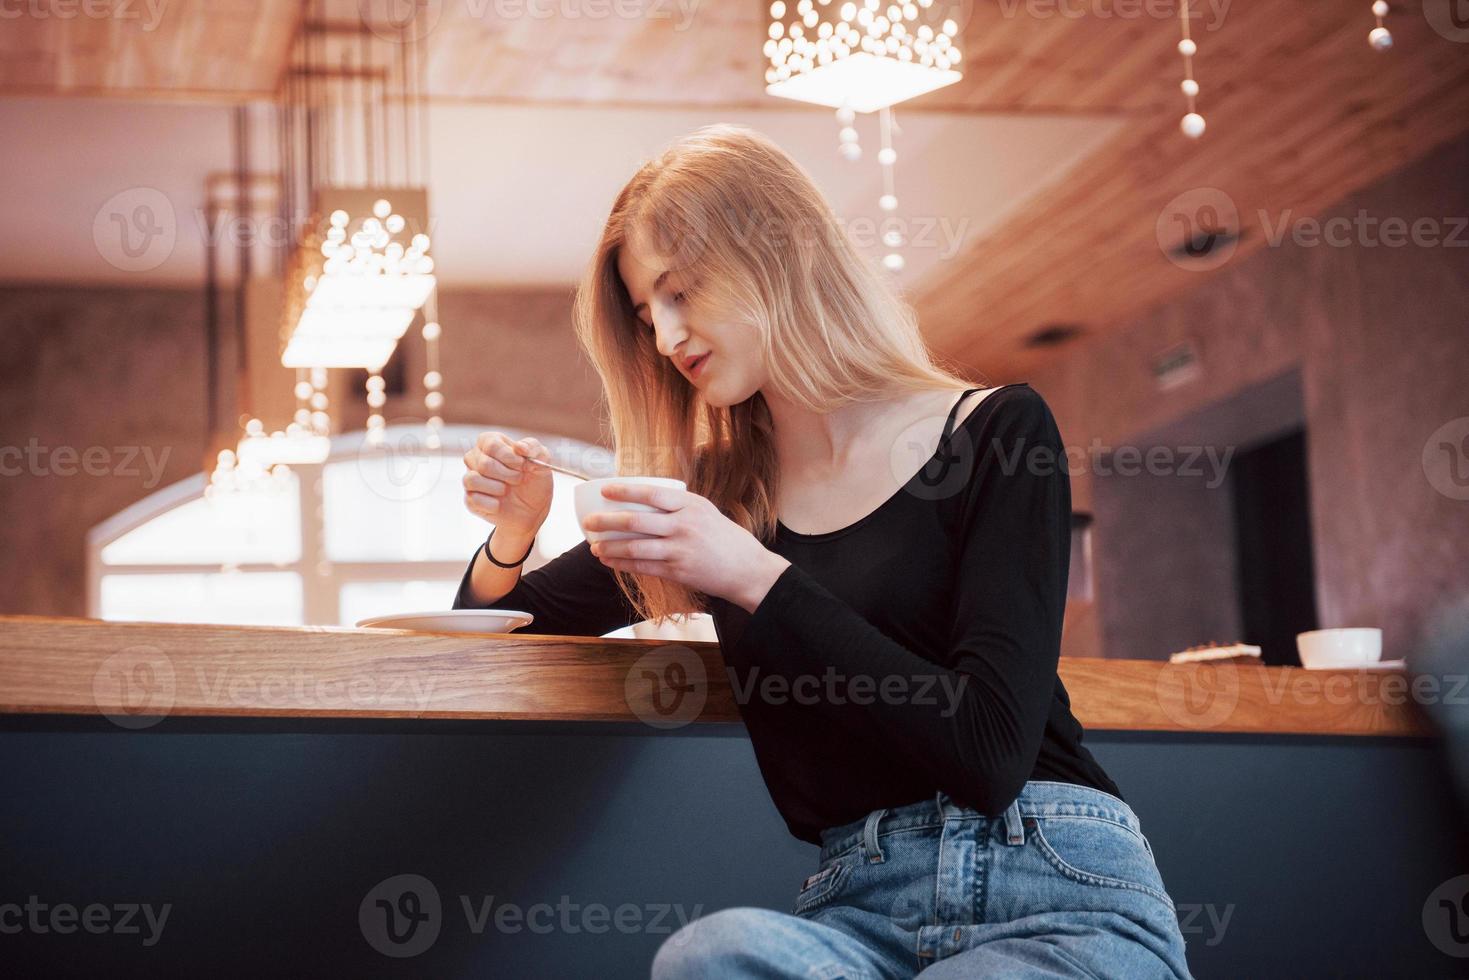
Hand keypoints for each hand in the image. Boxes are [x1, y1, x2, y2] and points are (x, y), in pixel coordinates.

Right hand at [462, 432, 553, 538]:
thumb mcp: (542, 460)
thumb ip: (533, 447)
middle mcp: (476, 457)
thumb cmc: (534, 480)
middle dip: (508, 475)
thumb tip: (519, 447)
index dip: (509, 457)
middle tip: (518, 480)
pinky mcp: (470, 499)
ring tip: (507, 490)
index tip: (522, 466)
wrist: (533, 509)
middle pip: (484, 464)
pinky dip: (492, 504)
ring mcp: (471, 478)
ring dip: (497, 488)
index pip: (491, 444)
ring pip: (473, 479)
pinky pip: (473, 499)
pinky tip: (500, 504)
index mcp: (491, 442)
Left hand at [585, 483, 791, 612]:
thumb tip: (642, 501)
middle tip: (588, 522)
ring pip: (634, 547)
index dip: (624, 491)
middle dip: (606, 522)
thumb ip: (677, 506)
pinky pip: (643, 567)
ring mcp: (680, 550)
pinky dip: (622, 564)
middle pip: (635, 521)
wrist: (746, 569)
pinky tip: (609, 562)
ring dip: (609, 547)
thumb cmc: (724, 538)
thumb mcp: (704, 512)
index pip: (650, 493)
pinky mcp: (678, 572)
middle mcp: (684, 525)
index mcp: (690, 504)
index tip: (603, 490)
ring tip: (594, 546)